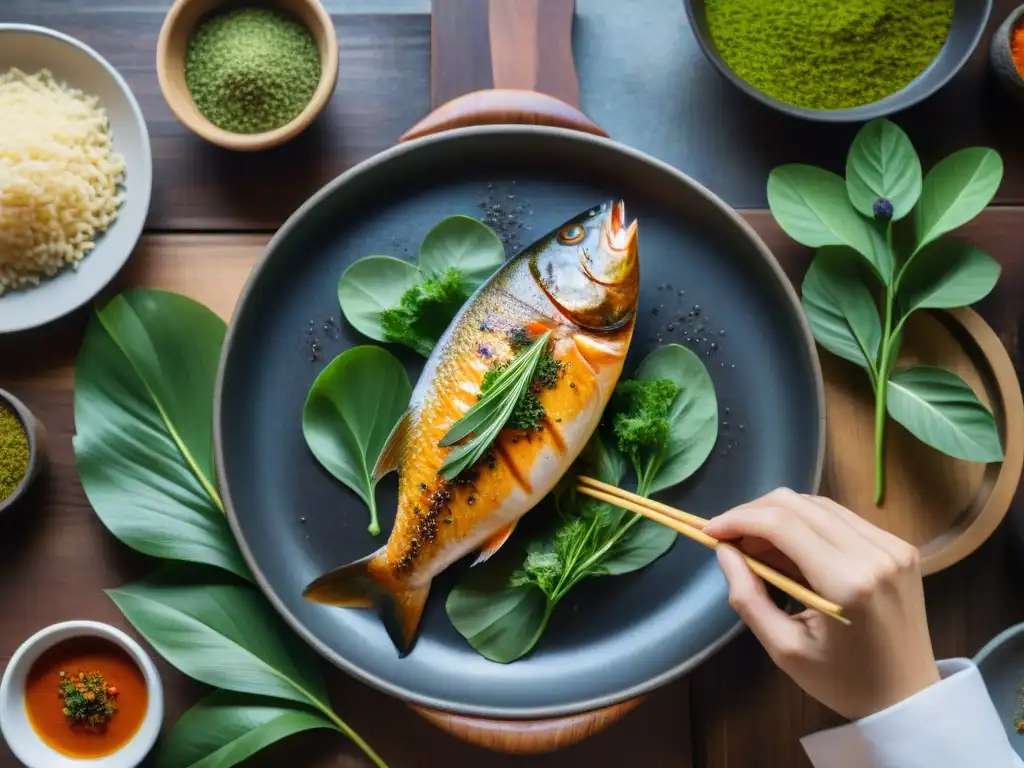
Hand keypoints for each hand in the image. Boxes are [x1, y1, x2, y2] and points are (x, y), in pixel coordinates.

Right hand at [703, 488, 939, 720]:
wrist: (908, 696)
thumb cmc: (843, 681)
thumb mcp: (784, 649)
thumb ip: (748, 597)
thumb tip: (724, 551)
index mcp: (847, 583)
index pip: (781, 524)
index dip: (738, 520)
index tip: (708, 532)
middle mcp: (874, 554)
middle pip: (797, 505)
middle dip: (753, 514)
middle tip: (729, 539)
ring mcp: (892, 546)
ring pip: (818, 504)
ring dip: (779, 515)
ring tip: (756, 545)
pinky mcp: (899, 546)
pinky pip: (840, 517)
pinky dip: (807, 523)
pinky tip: (790, 547)